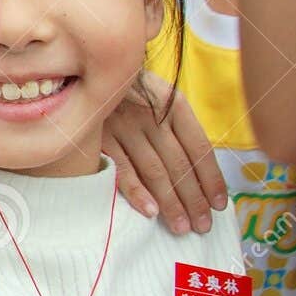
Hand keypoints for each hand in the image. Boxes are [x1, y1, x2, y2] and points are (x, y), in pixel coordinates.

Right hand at [102, 72, 225, 233]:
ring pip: (155, 170)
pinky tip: (151, 211)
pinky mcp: (99, 138)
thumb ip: (176, 125)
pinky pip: (122, 169)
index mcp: (173, 103)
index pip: (199, 147)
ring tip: (182, 226)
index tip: (218, 205)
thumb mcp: (157, 95)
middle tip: (203, 226)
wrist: (77, 69)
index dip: (211, 178)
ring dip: (171, 202)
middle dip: (194, 198)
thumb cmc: (127, 90)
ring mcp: (124, 126)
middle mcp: (151, 115)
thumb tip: (200, 169)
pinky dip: (137, 192)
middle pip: (179, 164)